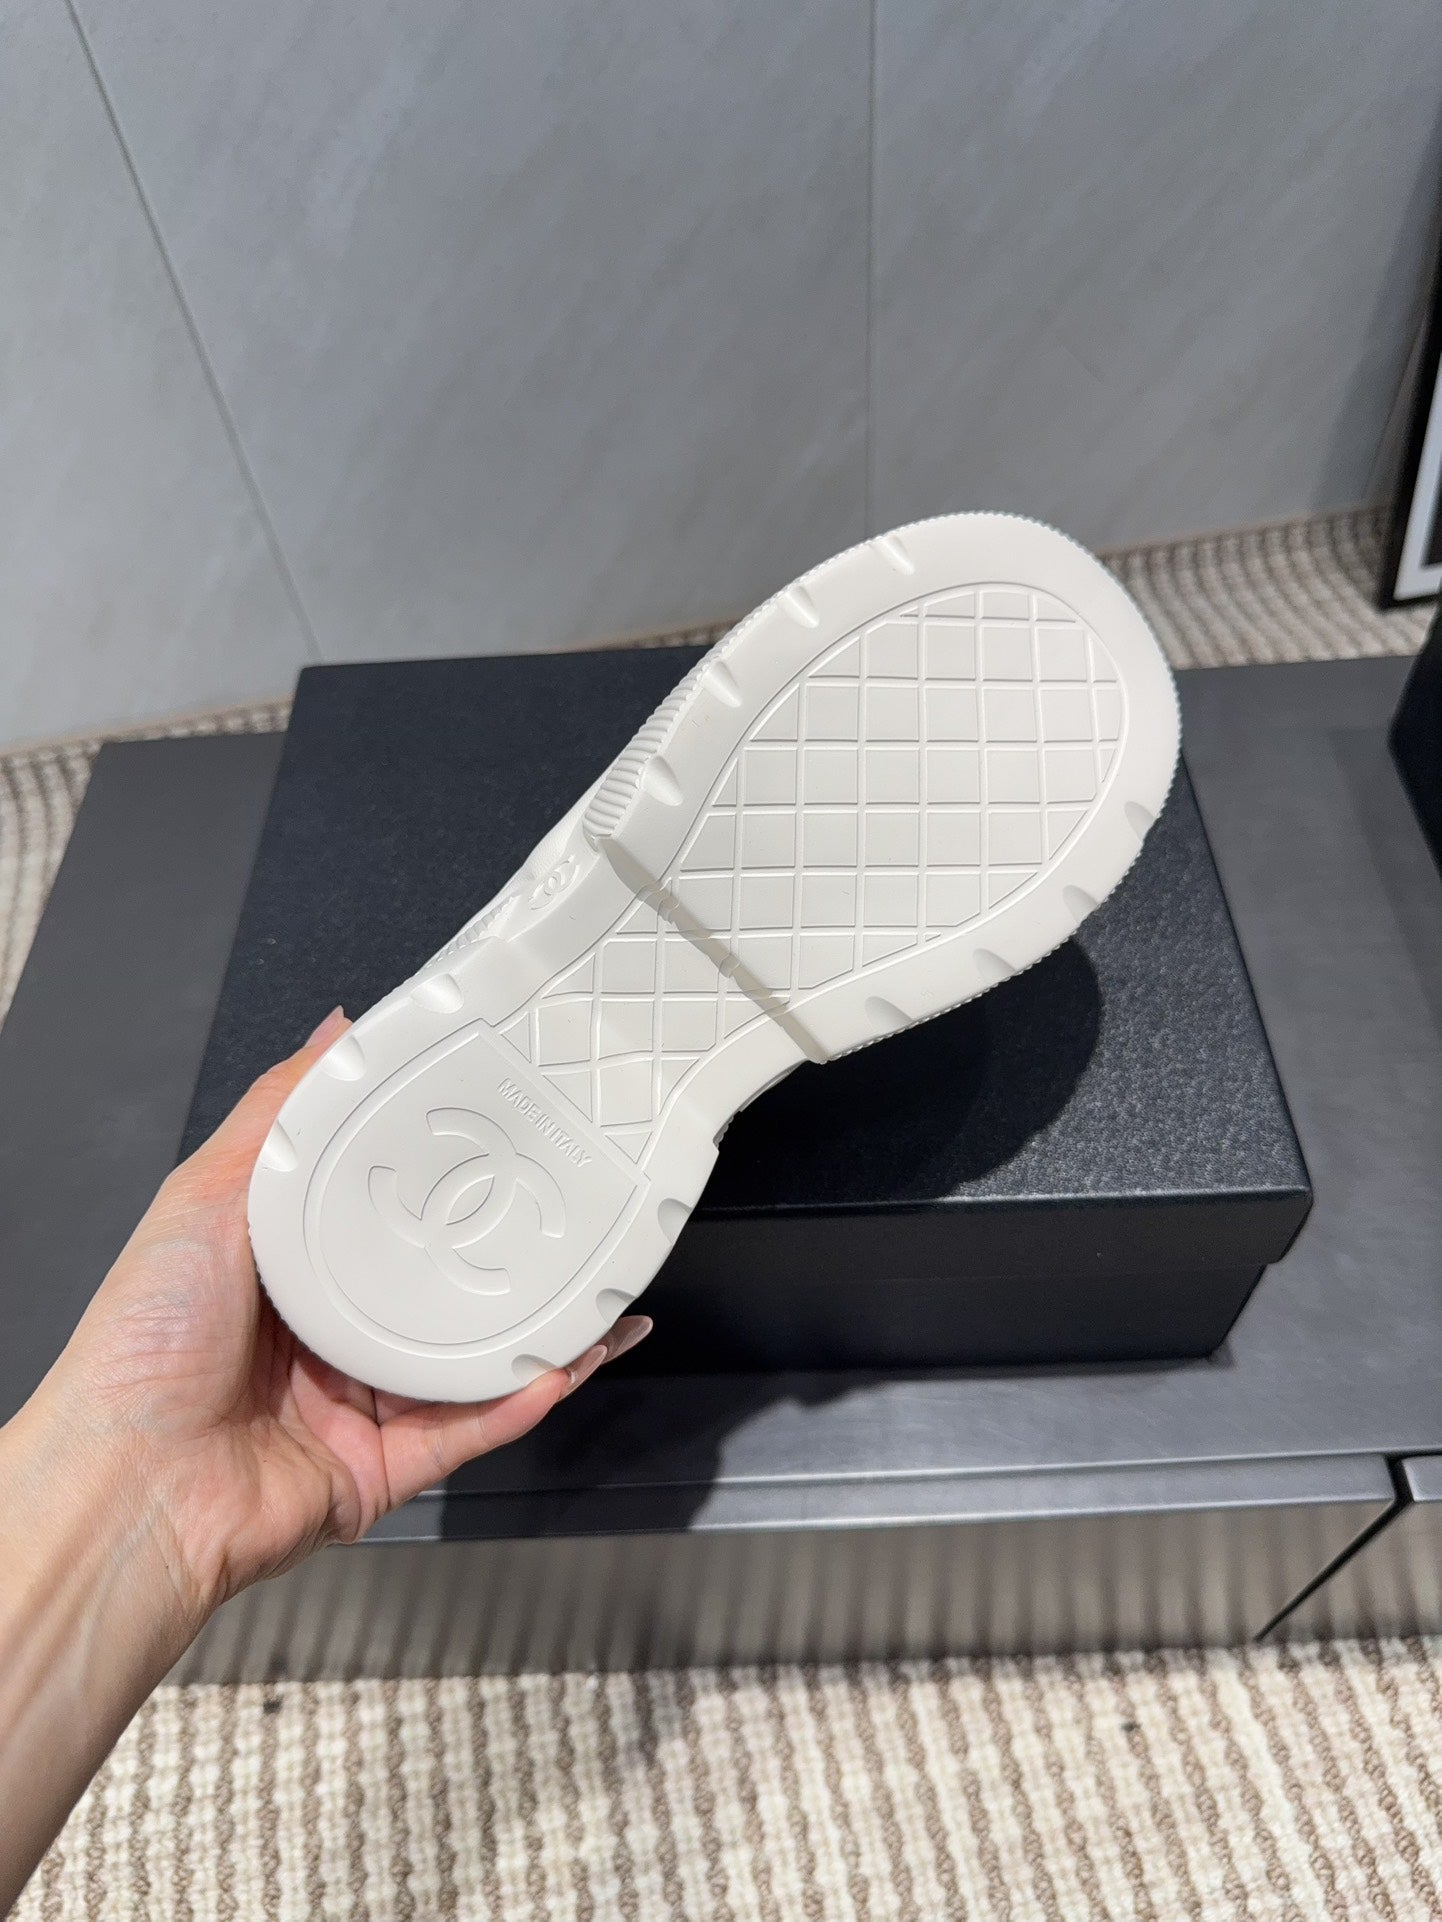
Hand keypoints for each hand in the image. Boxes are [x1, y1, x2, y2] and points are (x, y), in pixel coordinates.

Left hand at [24, 1007, 650, 1626]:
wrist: (129, 1488)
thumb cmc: (143, 1346)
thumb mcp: (205, 1196)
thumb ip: (276, 1114)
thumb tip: (335, 1031)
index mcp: (287, 1275)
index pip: (380, 1214)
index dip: (438, 1177)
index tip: (494, 1134)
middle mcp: (328, 1341)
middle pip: (437, 1289)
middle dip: (505, 1258)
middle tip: (567, 1211)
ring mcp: (361, 1407)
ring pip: (472, 1363)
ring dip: (540, 1332)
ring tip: (601, 1292)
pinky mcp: (386, 1469)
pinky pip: (470, 1430)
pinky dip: (519, 1399)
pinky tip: (566, 1361)